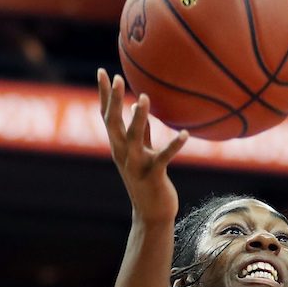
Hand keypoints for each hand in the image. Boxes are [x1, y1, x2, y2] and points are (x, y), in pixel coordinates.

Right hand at [98, 69, 186, 224]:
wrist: (152, 215)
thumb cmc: (147, 182)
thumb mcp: (142, 154)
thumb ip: (142, 133)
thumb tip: (141, 110)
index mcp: (118, 147)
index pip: (106, 116)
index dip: (104, 95)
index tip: (102, 71)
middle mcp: (123, 154)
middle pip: (114, 123)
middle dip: (113, 100)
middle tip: (116, 77)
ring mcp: (136, 165)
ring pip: (134, 137)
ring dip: (138, 117)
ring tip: (144, 97)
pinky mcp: (153, 175)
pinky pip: (164, 157)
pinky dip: (174, 145)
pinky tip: (185, 134)